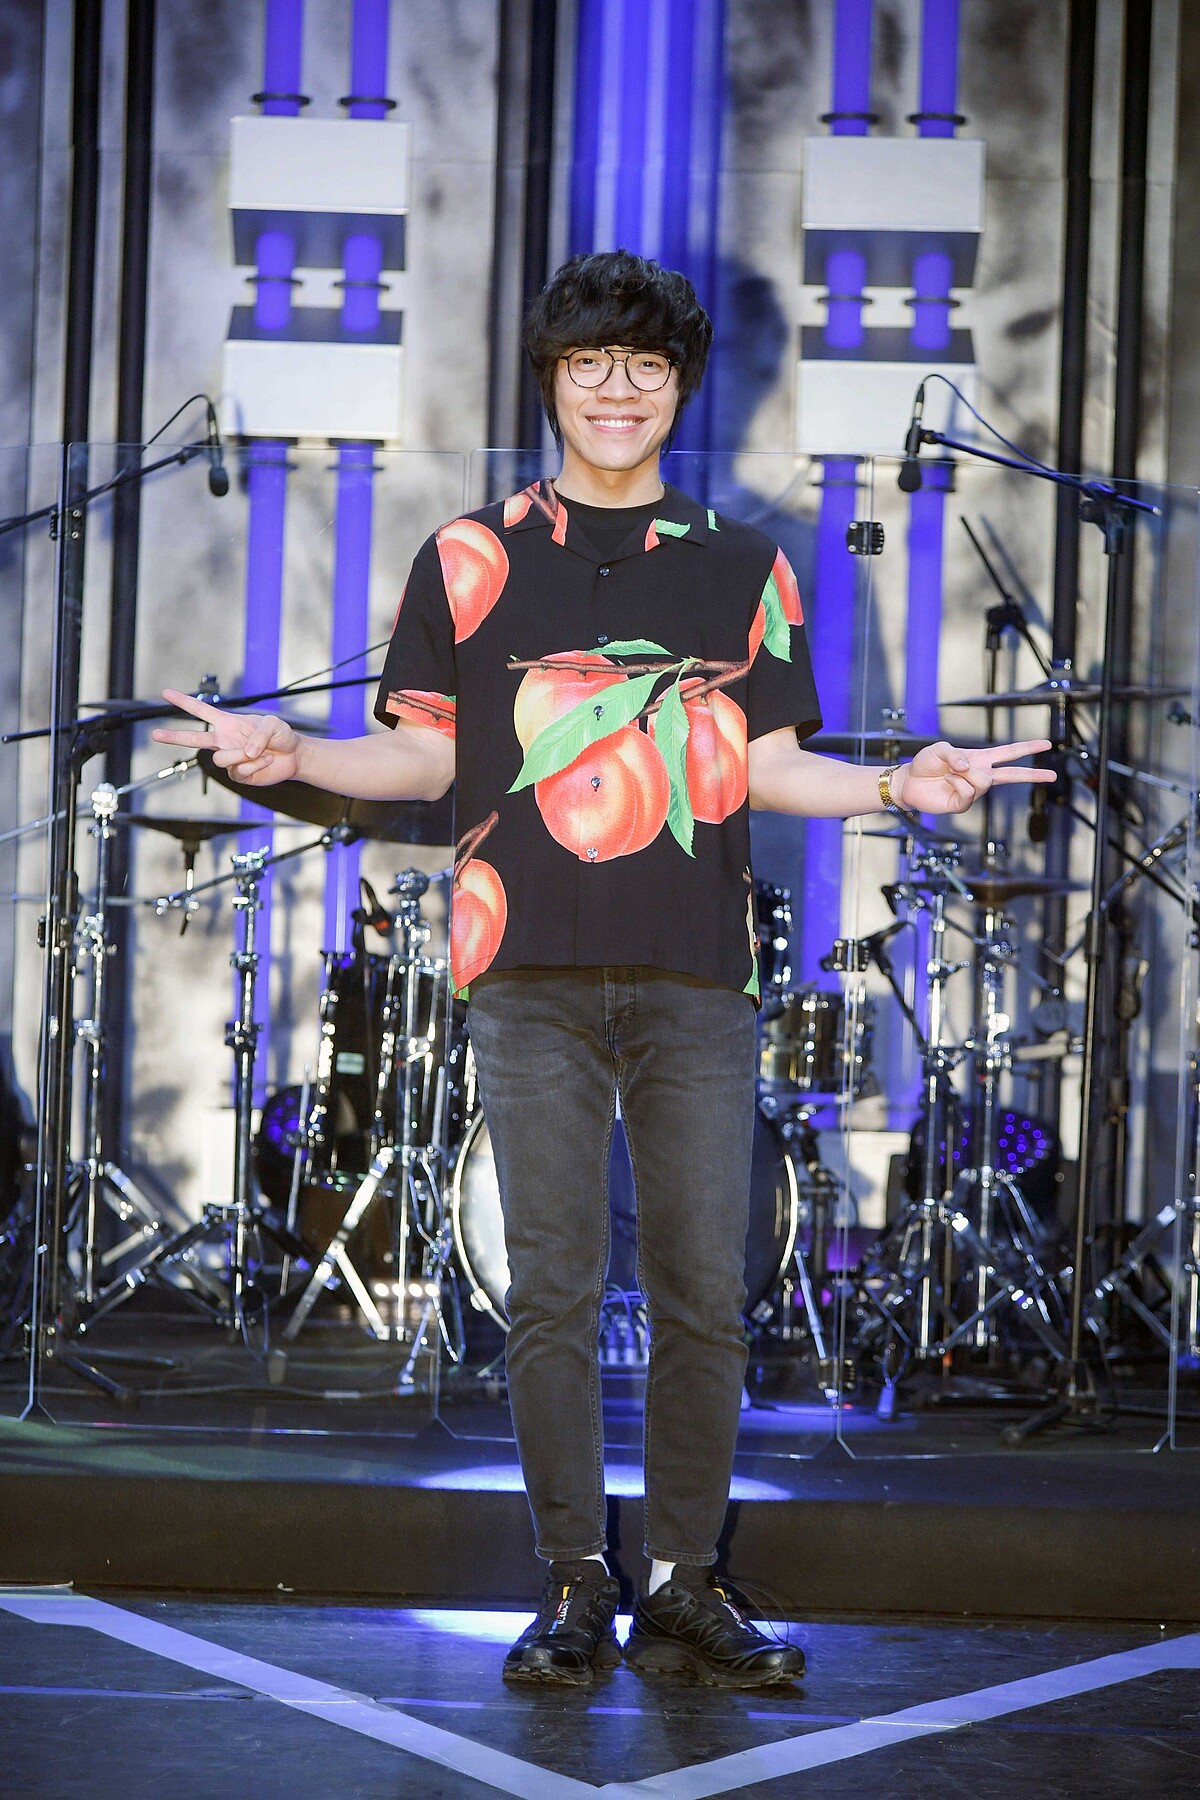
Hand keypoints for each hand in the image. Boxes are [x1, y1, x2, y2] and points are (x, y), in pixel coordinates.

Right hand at [151, 688, 301, 785]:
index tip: (165, 693)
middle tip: (154, 734)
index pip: (201, 711)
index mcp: (228, 723)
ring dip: (240, 756)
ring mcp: (230, 759)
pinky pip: (238, 771)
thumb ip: (258, 733)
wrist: (293, 756)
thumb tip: (245, 752)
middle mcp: (224, 741)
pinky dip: (255, 765)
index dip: (184, 702)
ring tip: (259, 752)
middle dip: (173, 736)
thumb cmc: (281, 735)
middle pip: (193, 739)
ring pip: (220, 760)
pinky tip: (265, 760)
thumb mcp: (273, 724)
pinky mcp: (238, 774)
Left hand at [892, 738, 1054, 815]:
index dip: (1028, 747)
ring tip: (950, 772)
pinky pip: (968, 792)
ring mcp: (973, 791)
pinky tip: (948, 781)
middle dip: (1033, 774)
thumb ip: (955, 753)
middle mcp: (980, 775)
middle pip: (1012, 774)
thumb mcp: (939, 749)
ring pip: (984, 781)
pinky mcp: (963, 805)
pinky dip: (956, 783)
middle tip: (1053, 775)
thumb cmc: (926, 763)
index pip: (1009, 753)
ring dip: (964, 774)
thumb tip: (968, 766)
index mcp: (980, 759)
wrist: (910, 782)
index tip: (1047, 744)